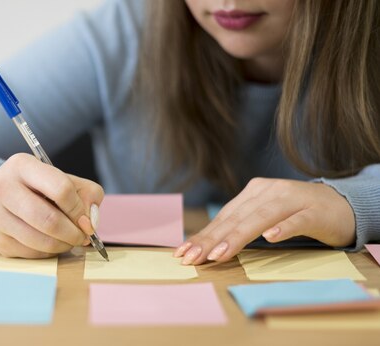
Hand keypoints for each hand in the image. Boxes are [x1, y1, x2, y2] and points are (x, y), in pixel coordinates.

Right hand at [0, 153, 103, 257]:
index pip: (61, 189)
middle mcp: (2, 188)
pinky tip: (50, 243)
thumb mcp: (60, 178)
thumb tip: (90, 220)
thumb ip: (85, 193)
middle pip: (49, 220)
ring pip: (41, 241)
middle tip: (83, 237)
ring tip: (69, 241)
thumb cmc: (35, 188)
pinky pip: (31, 253)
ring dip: (63, 245)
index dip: (79, 209)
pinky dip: (47, 252)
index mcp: (22, 166)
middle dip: (73, 233)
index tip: (87, 220)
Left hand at [174, 178, 355, 264]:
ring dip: (238, 237)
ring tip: (219, 255)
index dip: (203, 235)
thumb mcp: (264, 217)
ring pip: (260, 218)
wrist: (343, 204)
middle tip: (192, 258)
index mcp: (253, 193)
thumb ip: (239, 226)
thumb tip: (206, 245)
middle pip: (236, 218)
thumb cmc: (296, 214)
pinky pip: (297, 220)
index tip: (183, 253)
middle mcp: (268, 191)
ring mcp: (292, 199)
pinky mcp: (315, 211)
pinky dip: (283, 228)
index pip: (223, 217)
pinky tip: (270, 238)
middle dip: (211, 240)